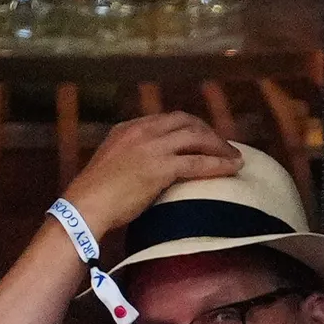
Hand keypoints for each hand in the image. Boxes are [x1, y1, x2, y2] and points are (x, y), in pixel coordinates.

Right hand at [64, 112, 242, 243]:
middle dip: (210, 133)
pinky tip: (233, 169)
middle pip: (187, 122)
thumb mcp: (113, 162)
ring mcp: (152, 147)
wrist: (86, 204)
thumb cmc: (97, 193)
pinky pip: (198, 162)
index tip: (206, 138)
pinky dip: (219, 164)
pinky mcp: (160, 167)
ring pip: (196, 138)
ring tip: (236, 158)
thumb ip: (132, 155)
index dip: (192, 127)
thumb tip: (151, 166)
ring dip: (220, 147)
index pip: (169, 119)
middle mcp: (142, 131)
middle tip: (226, 147)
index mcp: (129, 128)